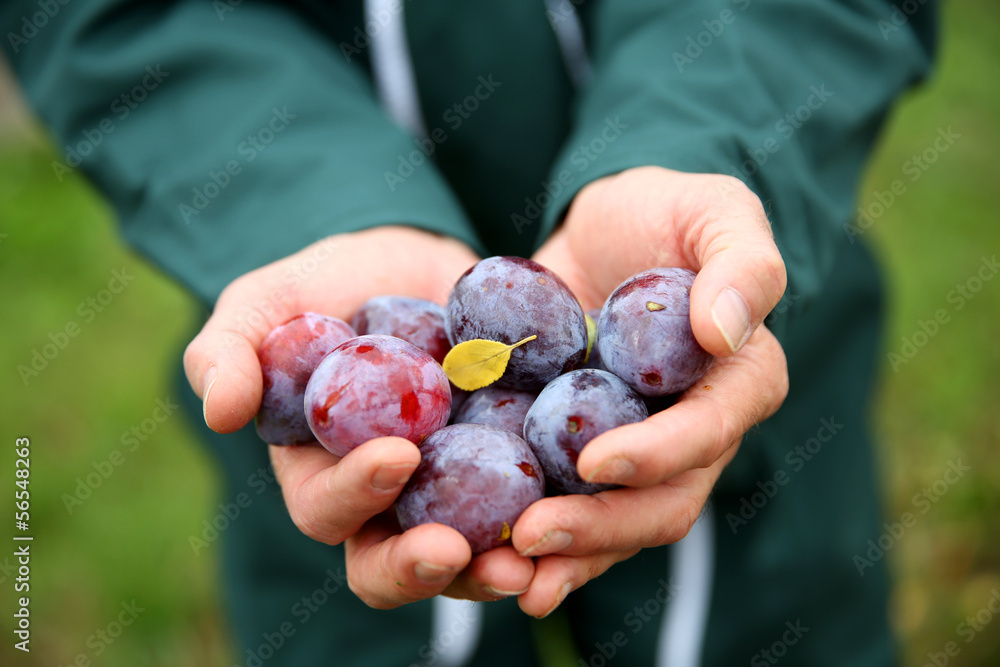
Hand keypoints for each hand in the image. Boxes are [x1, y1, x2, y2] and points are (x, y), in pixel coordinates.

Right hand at [183, 226, 535, 607]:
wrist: (418, 264)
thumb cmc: (330, 286)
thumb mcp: (271, 300)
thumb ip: (231, 348)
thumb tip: (220, 411)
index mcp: (324, 475)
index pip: (329, 510)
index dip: (356, 494)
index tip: (396, 455)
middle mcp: (391, 503)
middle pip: (398, 561)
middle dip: (425, 566)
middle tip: (460, 552)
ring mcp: (457, 491)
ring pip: (472, 553)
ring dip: (497, 566)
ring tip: (529, 562)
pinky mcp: (513, 469)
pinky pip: (536, 508)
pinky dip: (556, 520)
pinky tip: (583, 511)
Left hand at [512, 167, 788, 616]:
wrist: (603, 229)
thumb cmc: (667, 211)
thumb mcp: (712, 209)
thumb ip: (740, 263)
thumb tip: (724, 332)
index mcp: (738, 382)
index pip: (710, 430)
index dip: (660, 454)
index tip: (597, 460)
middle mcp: (692, 434)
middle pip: (662, 503)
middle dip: (601, 526)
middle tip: (533, 536)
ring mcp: (633, 450)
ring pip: (612, 525)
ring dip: (562, 556)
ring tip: (500, 573)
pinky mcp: (576, 453)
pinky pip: (560, 504)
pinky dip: (527, 534)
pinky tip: (476, 555)